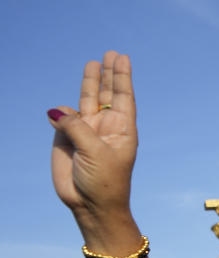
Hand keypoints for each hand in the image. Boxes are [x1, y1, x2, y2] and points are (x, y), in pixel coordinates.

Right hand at [48, 51, 137, 228]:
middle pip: (106, 93)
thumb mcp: (95, 152)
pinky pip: (63, 117)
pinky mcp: (67, 138)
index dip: (122, 77)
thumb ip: (77, 128)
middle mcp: (105, 126)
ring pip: (86, 100)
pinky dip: (60, 112)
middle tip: (110, 53)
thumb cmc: (104, 181)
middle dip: (108, 74)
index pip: (122, 96)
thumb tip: (57, 110)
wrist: (90, 204)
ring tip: (93, 62)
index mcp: (122, 129)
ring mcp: (86, 130)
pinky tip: (58, 112)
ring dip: (89, 82)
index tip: (122, 57)